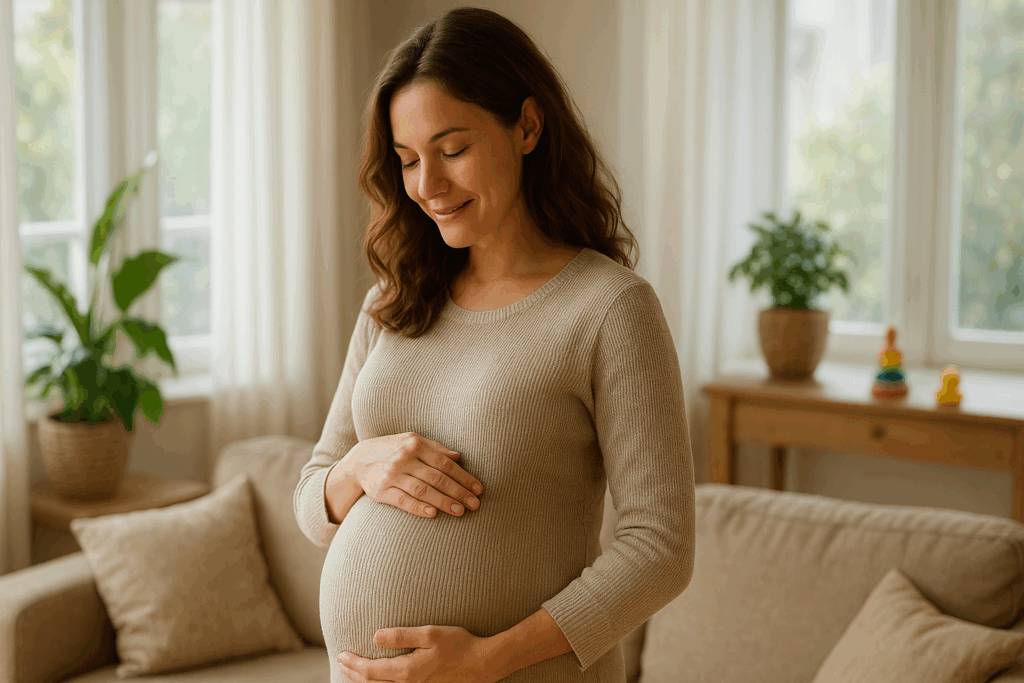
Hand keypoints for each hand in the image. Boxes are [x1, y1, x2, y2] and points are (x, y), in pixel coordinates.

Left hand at [337, 625, 502, 682]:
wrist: (482, 664)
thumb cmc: (458, 645)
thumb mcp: (430, 633)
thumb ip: (401, 635)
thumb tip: (375, 637)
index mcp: (407, 671)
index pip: (370, 671)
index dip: (353, 664)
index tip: (341, 655)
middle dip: (354, 674)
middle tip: (342, 663)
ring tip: (354, 673)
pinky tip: (380, 680)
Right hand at [348, 432, 483, 518]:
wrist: (359, 461)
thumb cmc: (394, 450)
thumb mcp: (413, 441)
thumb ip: (436, 448)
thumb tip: (459, 456)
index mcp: (415, 444)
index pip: (444, 463)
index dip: (463, 477)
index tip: (478, 489)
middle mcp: (403, 459)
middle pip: (436, 478)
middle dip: (458, 492)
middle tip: (475, 504)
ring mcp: (391, 475)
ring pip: (422, 490)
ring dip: (443, 501)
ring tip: (460, 511)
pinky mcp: (381, 491)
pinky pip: (403, 501)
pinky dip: (418, 507)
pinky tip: (433, 514)